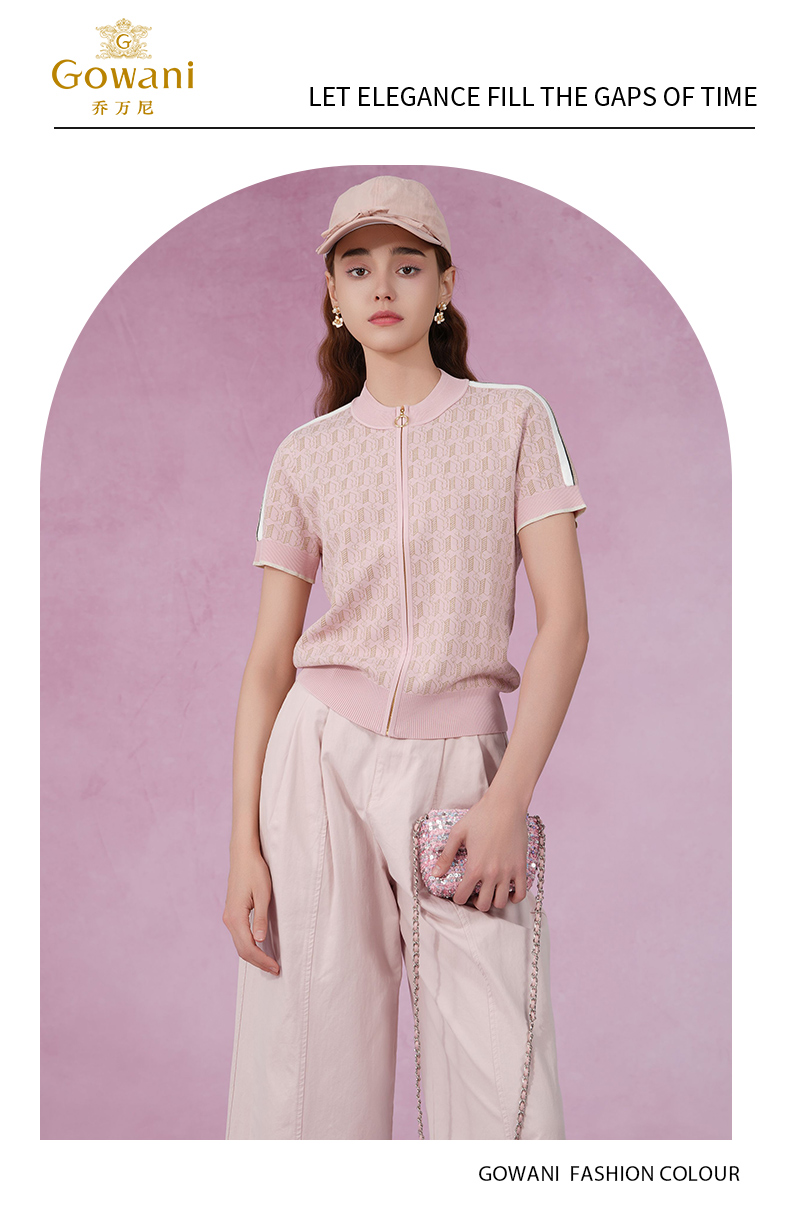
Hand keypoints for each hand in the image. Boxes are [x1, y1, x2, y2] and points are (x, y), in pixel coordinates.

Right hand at [223, 845, 279, 973]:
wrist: (242, 855)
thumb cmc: (255, 871)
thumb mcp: (262, 894)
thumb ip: (261, 918)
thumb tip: (259, 940)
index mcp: (236, 917)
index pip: (248, 947)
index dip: (262, 960)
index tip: (275, 967)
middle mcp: (229, 919)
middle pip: (242, 950)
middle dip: (258, 962)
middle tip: (275, 969)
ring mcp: (228, 916)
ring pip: (239, 944)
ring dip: (253, 955)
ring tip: (269, 962)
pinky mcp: (232, 913)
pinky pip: (239, 935)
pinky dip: (249, 945)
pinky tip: (259, 947)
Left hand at [430, 794, 529, 910]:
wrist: (506, 805)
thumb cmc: (481, 816)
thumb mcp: (458, 833)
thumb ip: (446, 856)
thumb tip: (435, 874)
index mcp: (474, 867)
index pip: (462, 897)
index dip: (458, 898)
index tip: (459, 893)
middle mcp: (492, 873)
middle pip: (483, 905)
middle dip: (475, 902)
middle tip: (474, 893)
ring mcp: (508, 872)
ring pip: (502, 903)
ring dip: (493, 901)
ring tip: (489, 891)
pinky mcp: (521, 867)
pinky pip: (521, 893)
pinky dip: (514, 897)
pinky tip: (507, 890)